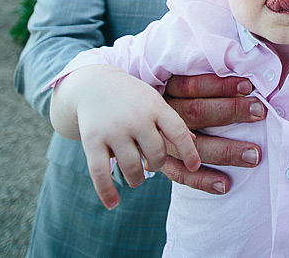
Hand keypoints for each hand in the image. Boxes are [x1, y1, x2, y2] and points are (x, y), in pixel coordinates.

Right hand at [51, 66, 200, 208]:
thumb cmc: (132, 98)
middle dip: (156, 164)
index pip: (178, 132)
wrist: (93, 85)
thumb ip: (170, 123)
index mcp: (155, 107)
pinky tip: (113, 204)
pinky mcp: (92, 140)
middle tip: (150, 164)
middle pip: (156, 154)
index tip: (194, 167)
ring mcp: (113, 129)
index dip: (189, 152)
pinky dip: (107, 192)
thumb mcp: (153, 102)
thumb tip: (196, 144)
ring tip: (136, 178)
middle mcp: (135, 118)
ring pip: (132, 167)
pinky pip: (100, 172)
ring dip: (137, 179)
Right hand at [161, 74, 265, 193]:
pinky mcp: (157, 163)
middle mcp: (162, 115)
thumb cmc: (158, 95)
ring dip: (225, 150)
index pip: (193, 85)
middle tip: (260, 112)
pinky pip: (179, 174)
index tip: (248, 85)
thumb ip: (195, 81)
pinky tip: (225, 185)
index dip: (220, 86)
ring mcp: (158, 140)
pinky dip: (202, 181)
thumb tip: (240, 79)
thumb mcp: (167, 79)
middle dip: (231, 111)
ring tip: (253, 155)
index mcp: (165, 89)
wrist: (121, 111)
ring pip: (193, 145)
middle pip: (197, 112)